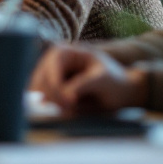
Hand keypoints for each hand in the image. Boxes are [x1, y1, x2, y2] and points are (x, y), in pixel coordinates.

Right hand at [30, 44, 146, 114]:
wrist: (121, 93)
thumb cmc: (115, 82)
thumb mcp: (103, 80)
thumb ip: (84, 85)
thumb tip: (66, 96)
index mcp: (65, 52)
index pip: (51, 65)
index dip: (55, 83)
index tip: (69, 101)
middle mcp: (52, 63)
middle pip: (41, 80)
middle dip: (55, 97)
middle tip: (72, 110)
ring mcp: (49, 78)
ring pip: (41, 94)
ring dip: (55, 104)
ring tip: (75, 110)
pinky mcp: (50, 92)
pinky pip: (45, 102)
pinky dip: (55, 109)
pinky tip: (69, 111)